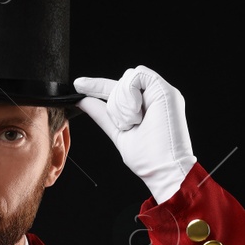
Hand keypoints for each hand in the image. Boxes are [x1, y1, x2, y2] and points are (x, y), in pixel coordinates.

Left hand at [73, 66, 197, 205]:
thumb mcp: (117, 131)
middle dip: (114, 104)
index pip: (117, 90)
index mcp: (144, 106)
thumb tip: (83, 100)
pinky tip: (136, 113)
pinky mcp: (166, 90)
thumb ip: (102, 114)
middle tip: (125, 125)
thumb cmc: (147, 158)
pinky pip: (138, 75)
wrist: (163, 169)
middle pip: (121, 82)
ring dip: (122, 103)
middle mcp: (153, 96)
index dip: (97, 85)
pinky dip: (130, 94)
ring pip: (127, 78)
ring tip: (133, 122)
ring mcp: (160, 92)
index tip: (79, 84)